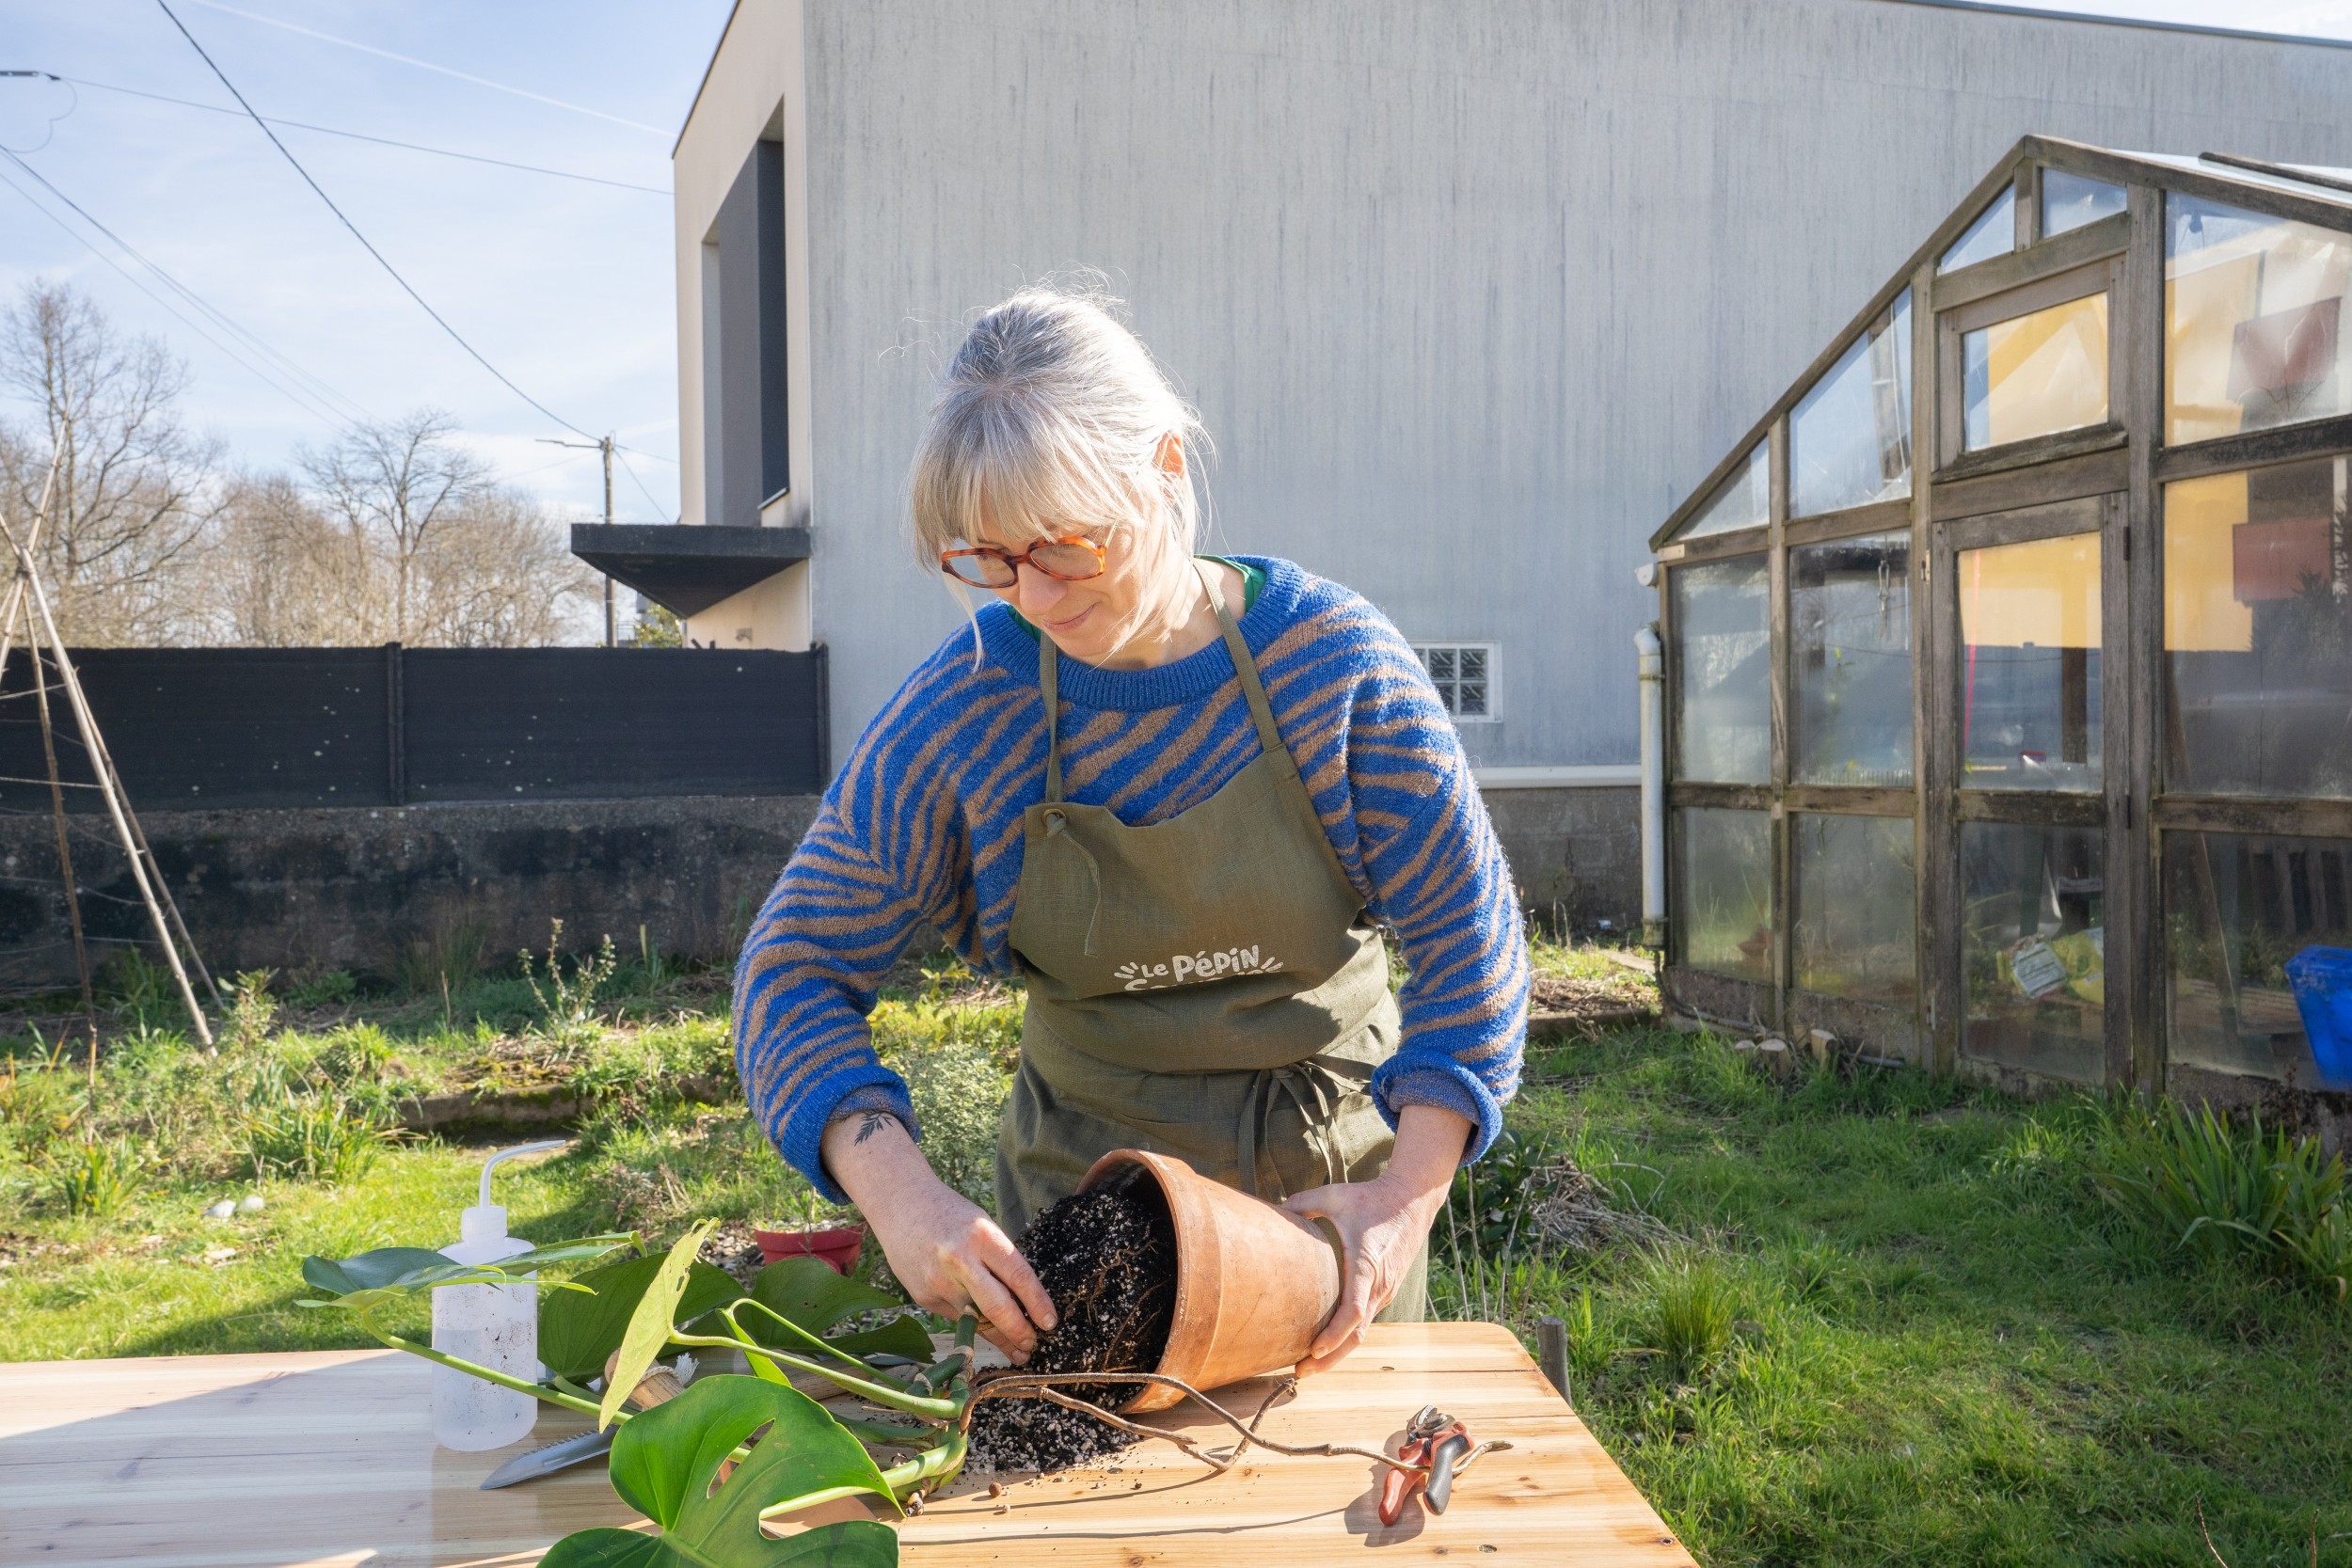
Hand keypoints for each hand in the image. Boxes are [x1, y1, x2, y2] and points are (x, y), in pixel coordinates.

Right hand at [820, 1110, 1056, 1363]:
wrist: (900, 1205)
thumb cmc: (950, 1215)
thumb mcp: (982, 1227)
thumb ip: (999, 1261)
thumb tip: (1023, 1302)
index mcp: (982, 1237)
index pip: (1019, 1277)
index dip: (1038, 1305)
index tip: (1050, 1323)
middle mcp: (960, 1261)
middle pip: (998, 1308)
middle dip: (1020, 1333)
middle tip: (1034, 1345)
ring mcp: (938, 1282)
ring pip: (976, 1321)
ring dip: (999, 1339)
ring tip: (1017, 1351)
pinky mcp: (923, 1297)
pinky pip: (955, 1316)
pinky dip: (970, 1322)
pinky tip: (978, 1323)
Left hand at [1279, 1103, 1471, 1376]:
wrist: (1414, 1199)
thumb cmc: (1372, 1197)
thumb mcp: (1335, 1195)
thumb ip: (1303, 1203)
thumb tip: (1273, 1209)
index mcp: (1366, 1264)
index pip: (1354, 1311)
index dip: (1334, 1334)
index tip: (1314, 1350)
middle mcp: (1379, 1284)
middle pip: (1357, 1334)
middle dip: (1330, 1358)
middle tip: (1301, 1373)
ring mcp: (1386, 1289)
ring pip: (1363, 1331)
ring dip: (1338, 1351)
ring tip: (1309, 1365)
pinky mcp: (1387, 1288)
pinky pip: (1367, 1319)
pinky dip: (1348, 1335)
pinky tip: (1328, 1342)